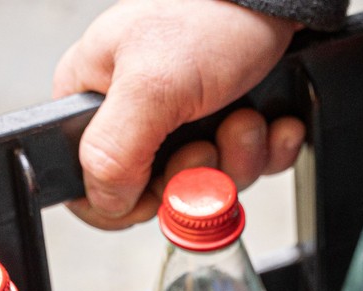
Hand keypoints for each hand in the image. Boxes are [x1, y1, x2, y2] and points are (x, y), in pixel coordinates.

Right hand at [53, 0, 307, 228]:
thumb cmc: (208, 16)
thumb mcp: (152, 84)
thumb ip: (114, 149)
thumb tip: (105, 201)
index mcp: (92, 101)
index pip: (89, 184)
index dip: (127, 200)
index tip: (159, 187)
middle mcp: (135, 116)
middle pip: (157, 192)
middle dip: (198, 172)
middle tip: (209, 137)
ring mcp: (185, 124)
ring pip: (209, 183)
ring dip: (240, 157)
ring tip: (246, 116)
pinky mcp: (229, 124)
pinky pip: (249, 167)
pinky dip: (269, 149)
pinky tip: (273, 121)